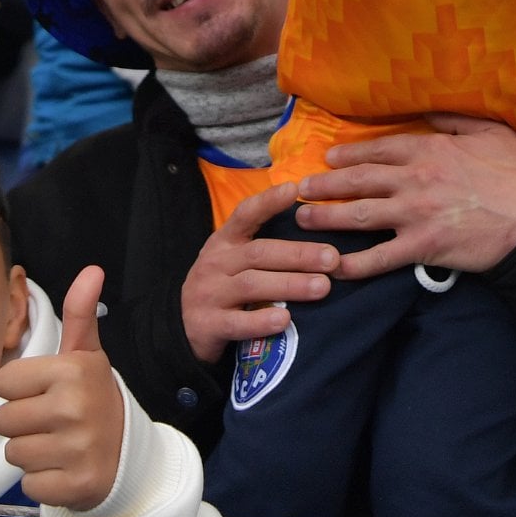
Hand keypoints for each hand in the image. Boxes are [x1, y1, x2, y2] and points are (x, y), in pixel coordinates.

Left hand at [0, 266, 124, 510]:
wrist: (128, 453)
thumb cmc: (94, 397)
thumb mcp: (87, 354)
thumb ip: (80, 312)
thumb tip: (92, 269)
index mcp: (71, 370)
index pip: (4, 382)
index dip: (21, 388)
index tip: (47, 391)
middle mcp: (72, 408)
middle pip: (2, 420)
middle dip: (23, 422)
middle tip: (52, 420)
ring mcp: (74, 449)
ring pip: (13, 453)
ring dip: (31, 451)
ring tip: (57, 443)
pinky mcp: (73, 486)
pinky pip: (29, 483)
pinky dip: (42, 479)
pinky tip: (63, 467)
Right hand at [181, 182, 337, 362]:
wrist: (183, 327)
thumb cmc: (223, 285)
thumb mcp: (234, 259)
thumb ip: (265, 247)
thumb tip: (315, 230)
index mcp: (224, 241)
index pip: (245, 214)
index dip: (268, 201)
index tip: (294, 189)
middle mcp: (216, 263)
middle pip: (259, 253)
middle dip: (298, 254)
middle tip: (332, 258)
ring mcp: (210, 294)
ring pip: (252, 285)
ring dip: (290, 285)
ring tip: (322, 287)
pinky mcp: (208, 325)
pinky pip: (237, 323)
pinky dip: (261, 321)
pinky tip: (285, 320)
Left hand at [295, 114, 515, 277]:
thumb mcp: (488, 130)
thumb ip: (452, 118)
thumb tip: (426, 107)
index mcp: (427, 149)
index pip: (376, 150)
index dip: (347, 154)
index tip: (328, 158)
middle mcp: (413, 180)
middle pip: (358, 181)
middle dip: (325, 186)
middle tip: (299, 189)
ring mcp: (415, 215)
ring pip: (359, 215)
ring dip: (326, 217)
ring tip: (302, 219)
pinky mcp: (422, 248)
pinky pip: (380, 257)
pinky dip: (355, 264)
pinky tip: (335, 267)